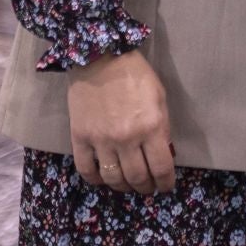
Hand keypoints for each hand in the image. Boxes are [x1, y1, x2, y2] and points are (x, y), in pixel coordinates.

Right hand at [68, 50, 174, 194]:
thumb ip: (162, 128)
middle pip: (137, 177)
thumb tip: (163, 153)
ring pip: (113, 178)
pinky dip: (96, 180)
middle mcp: (127, 138)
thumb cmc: (136, 75)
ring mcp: (101, 140)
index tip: (166, 186)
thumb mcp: (160, 98)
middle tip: (148, 188)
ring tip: (129, 185)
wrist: (101, 57)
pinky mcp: (80, 138)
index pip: (161, 168)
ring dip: (123, 187)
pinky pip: (87, 170)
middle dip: (146, 187)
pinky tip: (103, 179)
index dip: (165, 182)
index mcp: (152, 127)